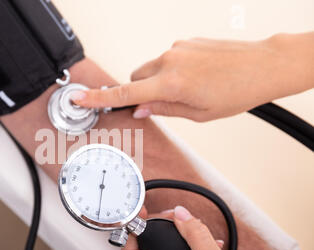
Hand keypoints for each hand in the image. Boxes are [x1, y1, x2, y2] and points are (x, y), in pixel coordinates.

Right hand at [72, 33, 313, 121]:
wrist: (262, 66)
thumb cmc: (236, 92)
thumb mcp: (198, 114)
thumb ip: (163, 110)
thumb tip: (140, 110)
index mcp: (171, 84)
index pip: (126, 93)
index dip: (99, 98)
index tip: (79, 99)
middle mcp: (169, 61)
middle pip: (135, 77)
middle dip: (140, 91)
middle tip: (160, 103)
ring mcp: (177, 49)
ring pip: (151, 68)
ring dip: (158, 81)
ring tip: (187, 89)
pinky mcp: (185, 42)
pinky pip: (167, 58)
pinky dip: (171, 70)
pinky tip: (195, 77)